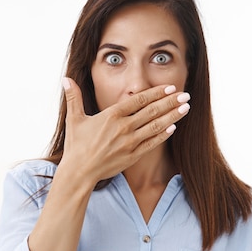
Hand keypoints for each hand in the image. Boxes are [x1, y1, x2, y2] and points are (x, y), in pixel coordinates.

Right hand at [59, 77, 189, 183]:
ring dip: (172, 116)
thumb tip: (66, 79)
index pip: (138, 100)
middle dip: (170, 102)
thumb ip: (73, 98)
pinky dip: (163, 135)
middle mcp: (123, 127)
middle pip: (152, 111)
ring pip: (156, 126)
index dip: (156, 92)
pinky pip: (152, 143)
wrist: (79, 172)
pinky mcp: (132, 156)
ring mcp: (129, 142)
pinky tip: (173, 127)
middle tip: (185, 94)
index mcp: (111, 116)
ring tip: (185, 107)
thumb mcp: (74, 119)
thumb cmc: (76, 145)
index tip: (169, 87)